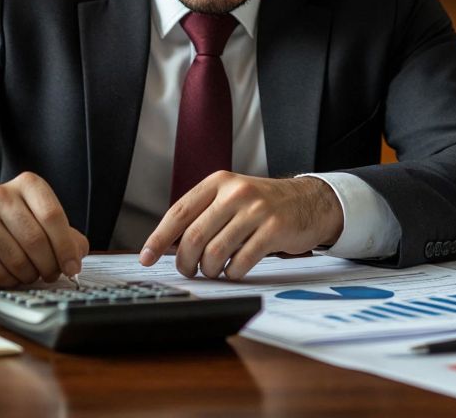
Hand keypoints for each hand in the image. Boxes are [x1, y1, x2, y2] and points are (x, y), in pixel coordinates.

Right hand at [0, 172, 89, 287]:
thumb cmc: (18, 221)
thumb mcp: (45, 218)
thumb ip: (68, 236)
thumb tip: (76, 257)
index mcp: (28, 184)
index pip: (52, 216)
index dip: (66, 247)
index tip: (72, 267)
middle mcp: (2, 195)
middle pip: (36, 241)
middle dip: (50, 265)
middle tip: (53, 274)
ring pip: (18, 261)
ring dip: (31, 275)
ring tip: (33, 272)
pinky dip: (12, 281)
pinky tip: (14, 273)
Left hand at [139, 172, 342, 280]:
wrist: (308, 201)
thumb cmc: (263, 205)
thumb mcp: (231, 196)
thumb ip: (204, 213)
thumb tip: (168, 244)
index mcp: (218, 182)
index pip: (178, 212)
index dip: (158, 238)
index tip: (147, 257)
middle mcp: (235, 192)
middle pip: (194, 236)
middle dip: (185, 262)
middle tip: (188, 271)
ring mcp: (256, 210)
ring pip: (215, 252)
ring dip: (209, 270)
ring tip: (213, 271)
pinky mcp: (274, 229)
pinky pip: (241, 261)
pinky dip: (232, 273)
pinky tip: (234, 271)